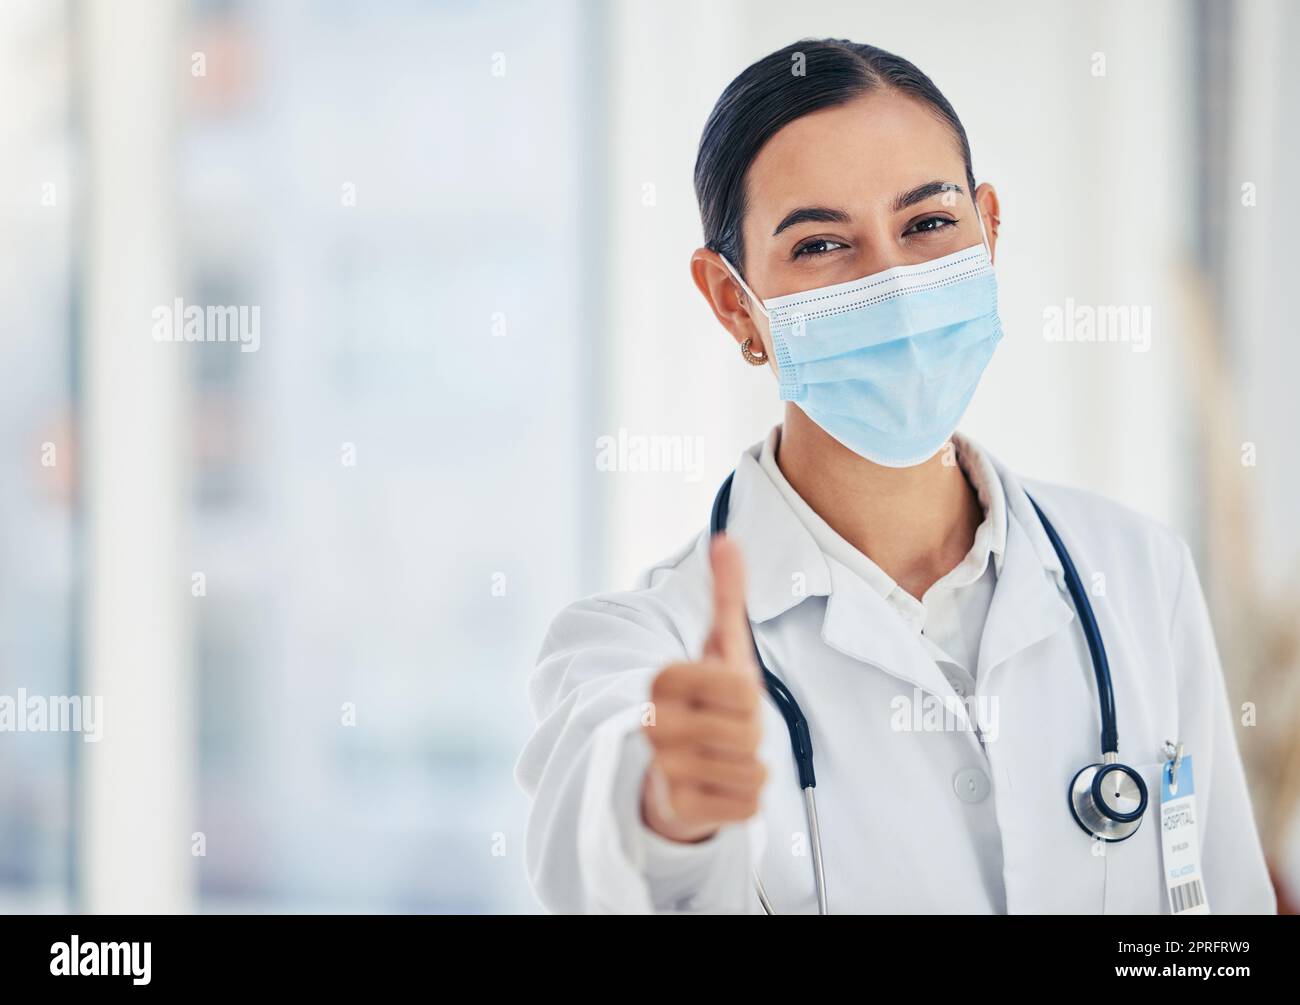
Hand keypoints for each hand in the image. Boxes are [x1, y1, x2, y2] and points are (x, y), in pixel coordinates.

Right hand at [641, 535, 766, 842]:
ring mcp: (663, 768)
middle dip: (751, 733)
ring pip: (753, 770)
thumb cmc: (705, 701)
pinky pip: (749, 805)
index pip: (742, 689)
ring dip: (750, 766)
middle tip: (727, 730)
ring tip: (722, 758)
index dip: (747, 696)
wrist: (672, 771)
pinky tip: (720, 787)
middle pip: (750, 732)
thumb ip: (725, 592)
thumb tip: (728, 539)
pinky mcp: (677, 809)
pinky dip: (746, 798)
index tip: (727, 696)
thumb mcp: (718, 644)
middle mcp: (654, 723)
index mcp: (662, 680)